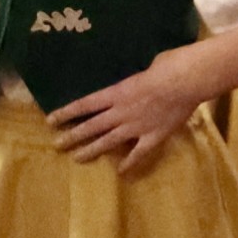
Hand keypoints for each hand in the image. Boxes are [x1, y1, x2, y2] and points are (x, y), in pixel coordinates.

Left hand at [50, 52, 208, 172]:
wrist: (187, 81)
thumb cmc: (168, 66)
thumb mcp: (143, 65)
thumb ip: (135, 77)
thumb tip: (138, 76)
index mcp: (116, 93)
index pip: (84, 105)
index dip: (66, 113)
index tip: (51, 121)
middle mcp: (120, 112)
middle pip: (92, 126)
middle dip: (73, 136)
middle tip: (58, 144)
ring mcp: (137, 126)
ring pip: (109, 141)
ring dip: (92, 150)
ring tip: (77, 158)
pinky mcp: (154, 136)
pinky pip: (139, 153)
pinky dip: (130, 162)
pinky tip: (121, 172)